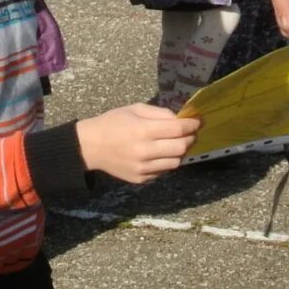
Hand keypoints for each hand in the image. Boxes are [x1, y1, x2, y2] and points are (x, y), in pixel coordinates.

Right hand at [77, 104, 200, 181]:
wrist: (90, 146)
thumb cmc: (113, 122)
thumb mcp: (135, 109)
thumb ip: (160, 113)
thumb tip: (181, 119)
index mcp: (142, 131)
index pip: (178, 130)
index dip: (192, 125)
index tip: (198, 121)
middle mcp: (144, 152)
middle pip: (181, 148)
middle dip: (190, 138)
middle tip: (190, 132)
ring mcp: (143, 168)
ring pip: (176, 162)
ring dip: (180, 152)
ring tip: (176, 143)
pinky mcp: (141, 179)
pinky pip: (164, 171)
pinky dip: (167, 162)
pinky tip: (160, 153)